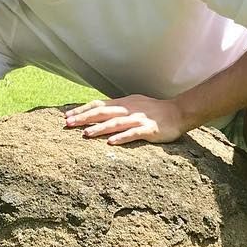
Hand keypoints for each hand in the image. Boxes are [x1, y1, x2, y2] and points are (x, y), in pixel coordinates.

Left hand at [64, 94, 188, 144]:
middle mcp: (128, 109)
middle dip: (84, 118)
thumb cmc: (154, 111)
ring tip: (86, 134)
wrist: (179, 112)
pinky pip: (133, 133)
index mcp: (123, 103)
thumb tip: (98, 112)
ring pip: (115, 123)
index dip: (82, 109)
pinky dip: (121, 137)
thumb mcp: (134, 104)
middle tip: (68, 124)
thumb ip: (117, 108)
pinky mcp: (149, 129)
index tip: (67, 116)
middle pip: (103, 112)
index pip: (99, 104)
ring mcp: (138, 119)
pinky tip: (111, 143)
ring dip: (99, 128)